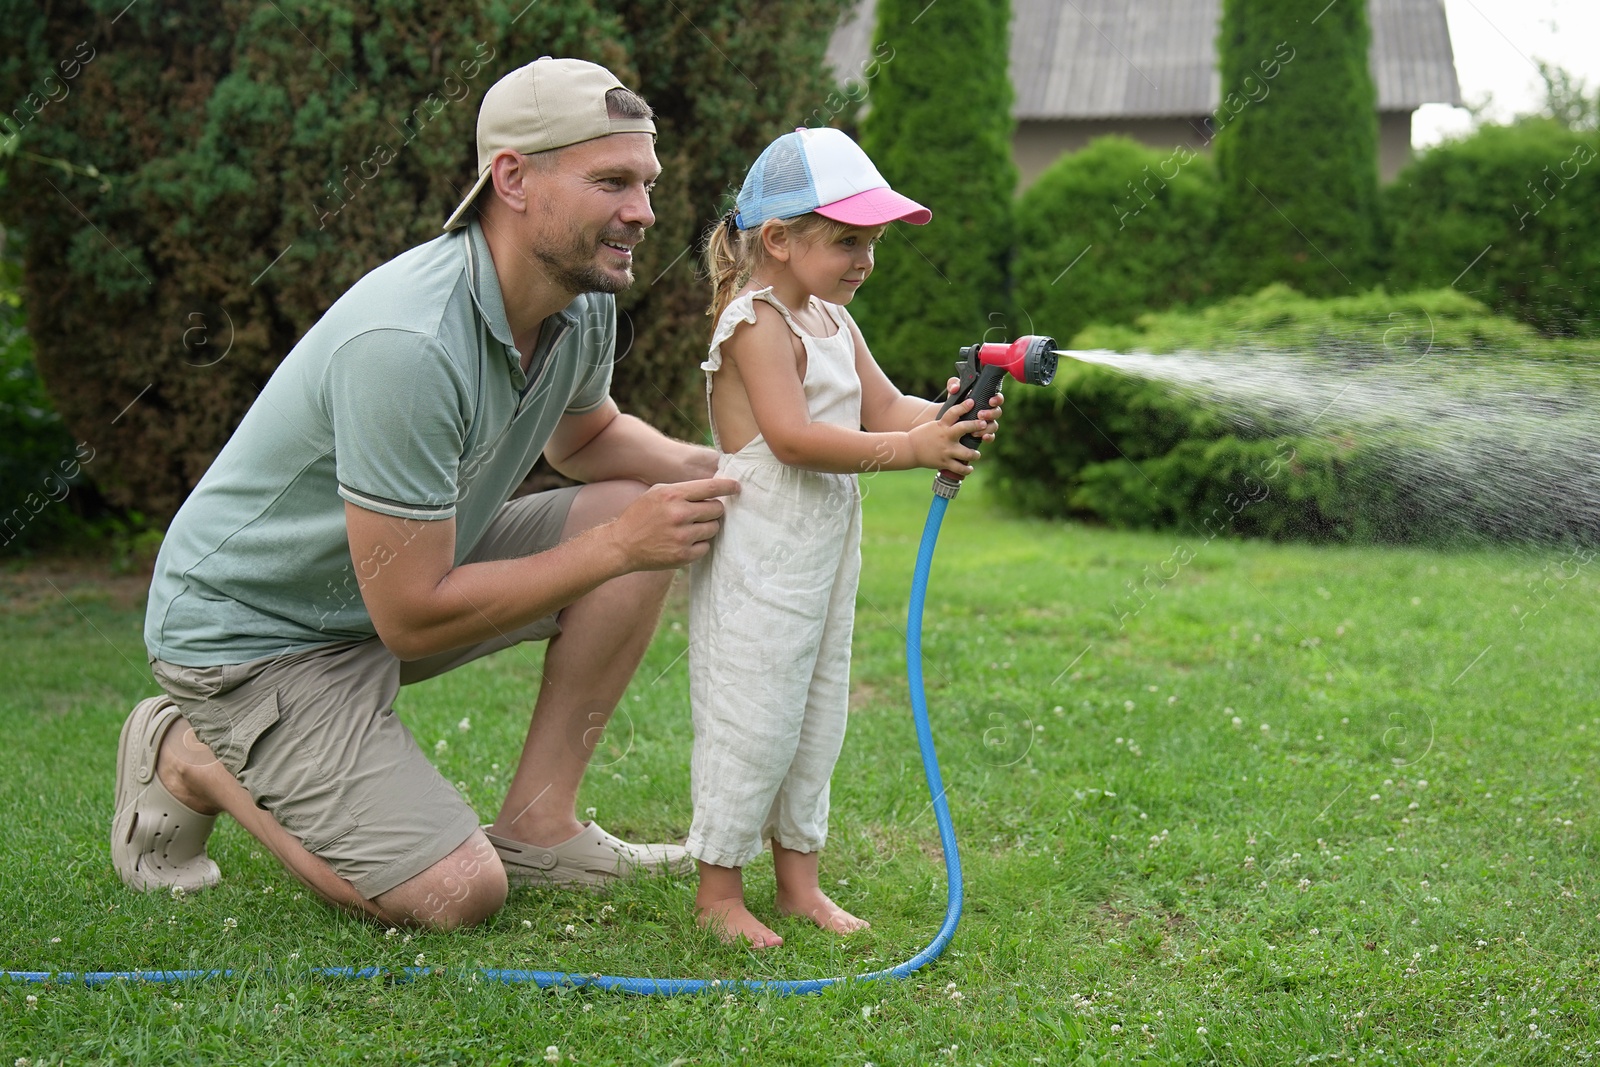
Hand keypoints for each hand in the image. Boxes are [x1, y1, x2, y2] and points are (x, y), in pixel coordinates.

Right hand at [604, 477, 739, 569]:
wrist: (622, 544)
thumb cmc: (641, 515)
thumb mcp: (657, 492)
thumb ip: (684, 489)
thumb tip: (713, 488)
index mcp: (673, 495)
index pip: (711, 488)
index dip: (728, 486)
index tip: (737, 487)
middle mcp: (679, 515)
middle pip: (717, 509)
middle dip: (713, 510)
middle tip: (702, 513)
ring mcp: (682, 537)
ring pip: (713, 528)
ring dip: (706, 527)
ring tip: (690, 528)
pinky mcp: (683, 556)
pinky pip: (706, 547)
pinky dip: (700, 544)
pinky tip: (685, 541)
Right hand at [908, 398, 985, 475]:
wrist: (910, 449)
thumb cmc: (924, 435)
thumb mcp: (935, 425)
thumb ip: (949, 423)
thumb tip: (964, 417)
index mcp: (942, 425)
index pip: (953, 412)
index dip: (964, 406)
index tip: (972, 402)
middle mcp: (945, 436)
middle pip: (964, 428)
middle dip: (976, 426)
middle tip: (984, 425)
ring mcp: (946, 450)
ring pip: (967, 453)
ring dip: (975, 454)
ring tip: (976, 454)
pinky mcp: (944, 462)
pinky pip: (960, 468)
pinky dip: (967, 470)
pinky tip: (970, 468)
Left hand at [942, 378, 1003, 442]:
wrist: (946, 421)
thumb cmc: (953, 403)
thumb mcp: (953, 393)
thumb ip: (953, 385)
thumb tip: (955, 388)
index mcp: (985, 400)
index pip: (997, 398)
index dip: (997, 399)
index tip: (990, 401)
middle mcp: (988, 411)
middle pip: (997, 412)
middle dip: (991, 414)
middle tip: (979, 415)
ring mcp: (987, 423)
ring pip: (994, 425)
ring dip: (988, 427)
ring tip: (976, 428)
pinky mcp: (983, 434)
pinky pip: (991, 437)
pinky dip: (989, 437)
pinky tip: (983, 437)